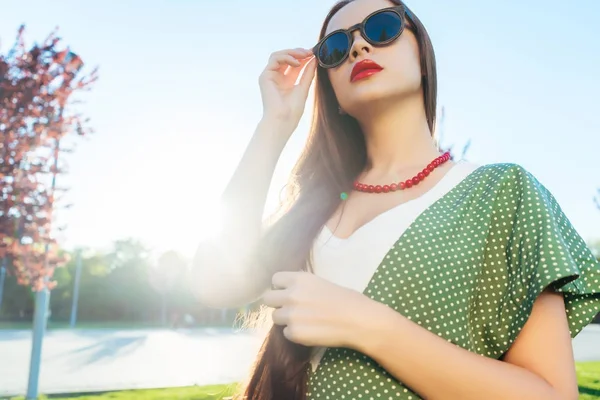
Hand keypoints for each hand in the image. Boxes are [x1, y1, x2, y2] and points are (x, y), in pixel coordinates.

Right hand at [258, 48, 316, 134]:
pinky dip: (286, 58)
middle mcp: (277, 77)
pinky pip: (274, 59)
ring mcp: (270, 76)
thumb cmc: (292, 110)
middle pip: (285, 57)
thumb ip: (308, 73)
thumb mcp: (304, 87)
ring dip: (292, 52)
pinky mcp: (265, 76)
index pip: (294, 64)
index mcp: (286, 81)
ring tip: (304, 55)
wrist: (283, 119)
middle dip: (298, 52)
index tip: (314, 53)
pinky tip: (296, 63)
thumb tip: (313, 59)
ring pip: (278, 55)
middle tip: (309, 52)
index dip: (303, 57)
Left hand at [262, 271, 376, 348]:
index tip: (287, 292)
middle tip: (290, 308)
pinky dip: (295, 334)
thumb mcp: (321, 283)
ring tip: (304, 322)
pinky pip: (286, 333)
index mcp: (300, 279)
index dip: (280, 287)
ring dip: (286, 320)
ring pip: (275, 318)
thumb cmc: (348, 299)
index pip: (275, 279)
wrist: (358, 321)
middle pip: (268, 299)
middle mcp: (291, 295)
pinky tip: (311, 332)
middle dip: (277, 304)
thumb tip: (291, 293)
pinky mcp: (294, 333)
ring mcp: (291, 315)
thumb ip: (303, 287)